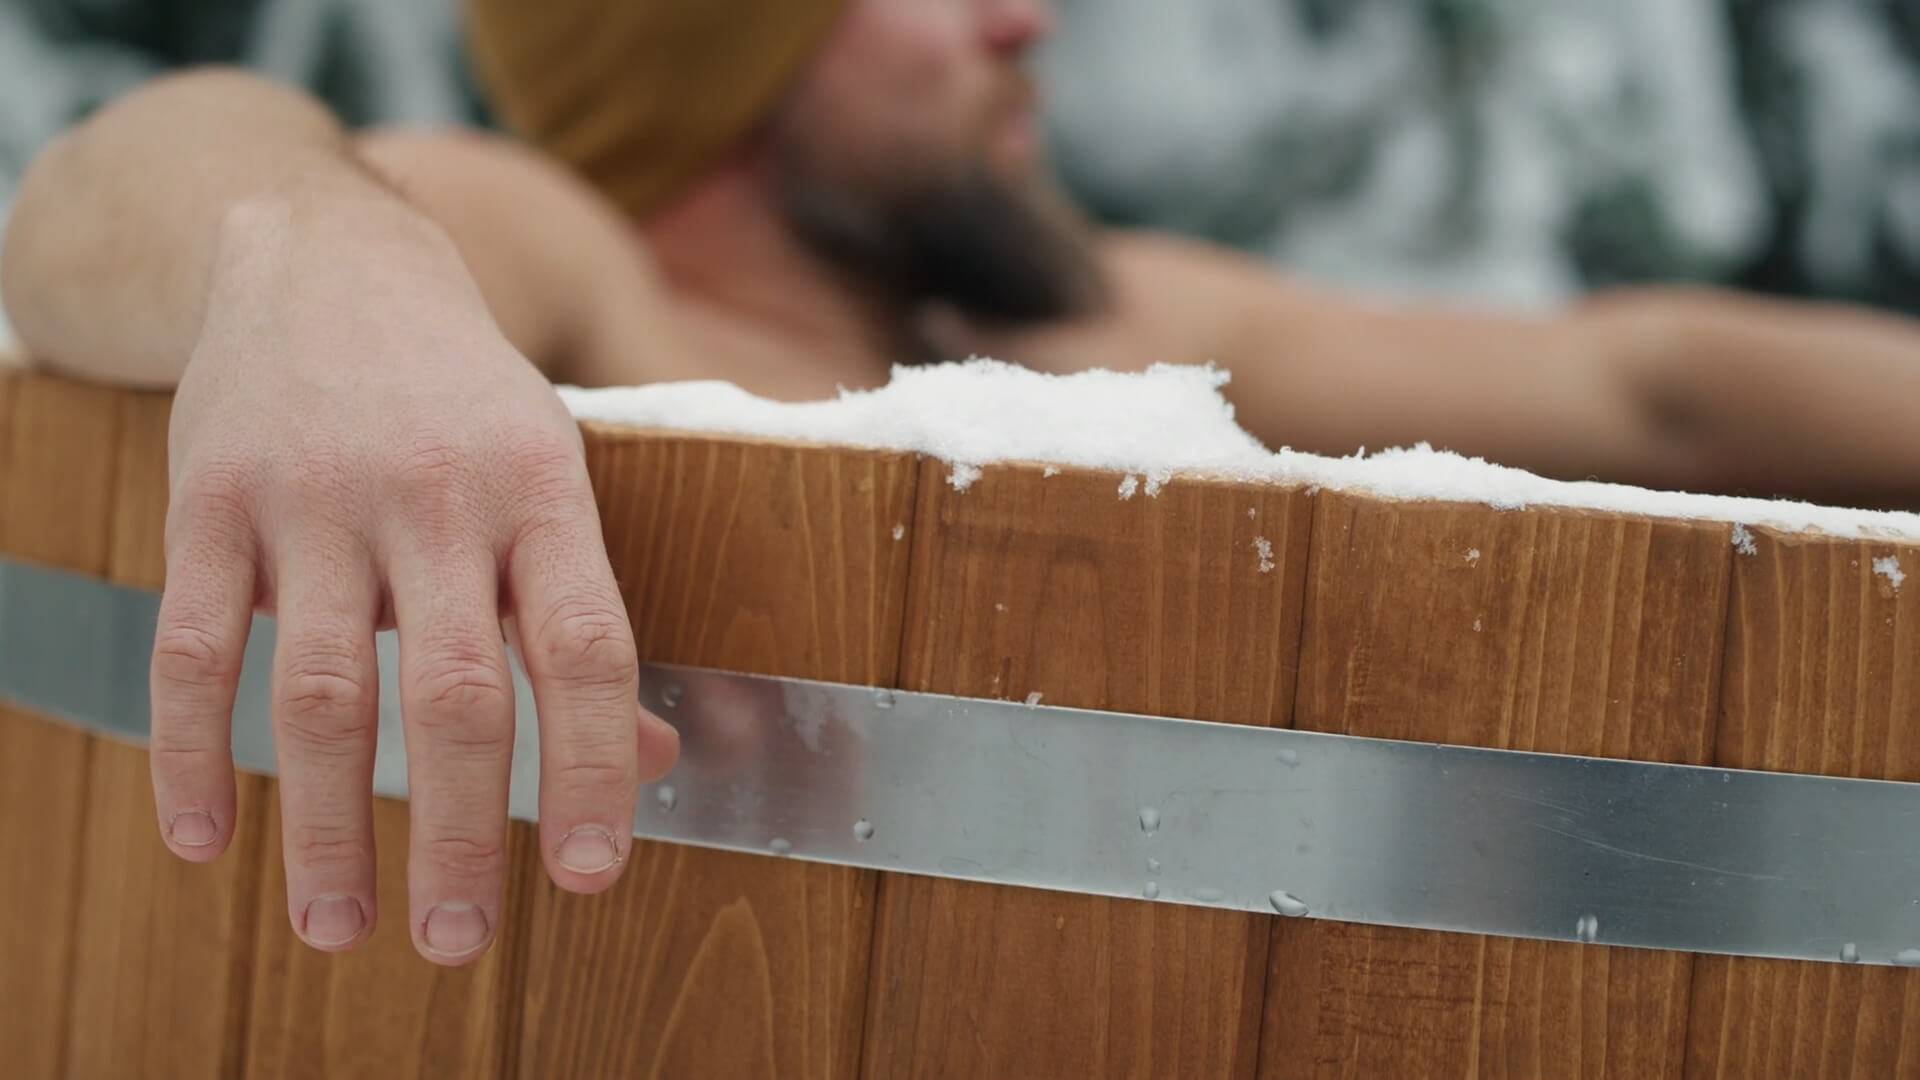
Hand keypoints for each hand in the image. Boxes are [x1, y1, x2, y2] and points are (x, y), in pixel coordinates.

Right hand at [146, 195, 677, 963]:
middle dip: (463, 830)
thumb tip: (646, 761)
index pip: (584, 647)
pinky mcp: (210, 497)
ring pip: (323, 689)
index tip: (594, 873)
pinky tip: (204, 839)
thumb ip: (580, 620)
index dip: (594, 766)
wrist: (326, 256)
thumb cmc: (460, 397)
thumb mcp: (548, 479)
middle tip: (459, 940)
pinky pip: (194, 647)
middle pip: (455, 691)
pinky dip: (192, 753)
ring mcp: (316, 495)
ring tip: (337, 924)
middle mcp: (435, 493)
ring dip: (328, 825)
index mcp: (540, 489)